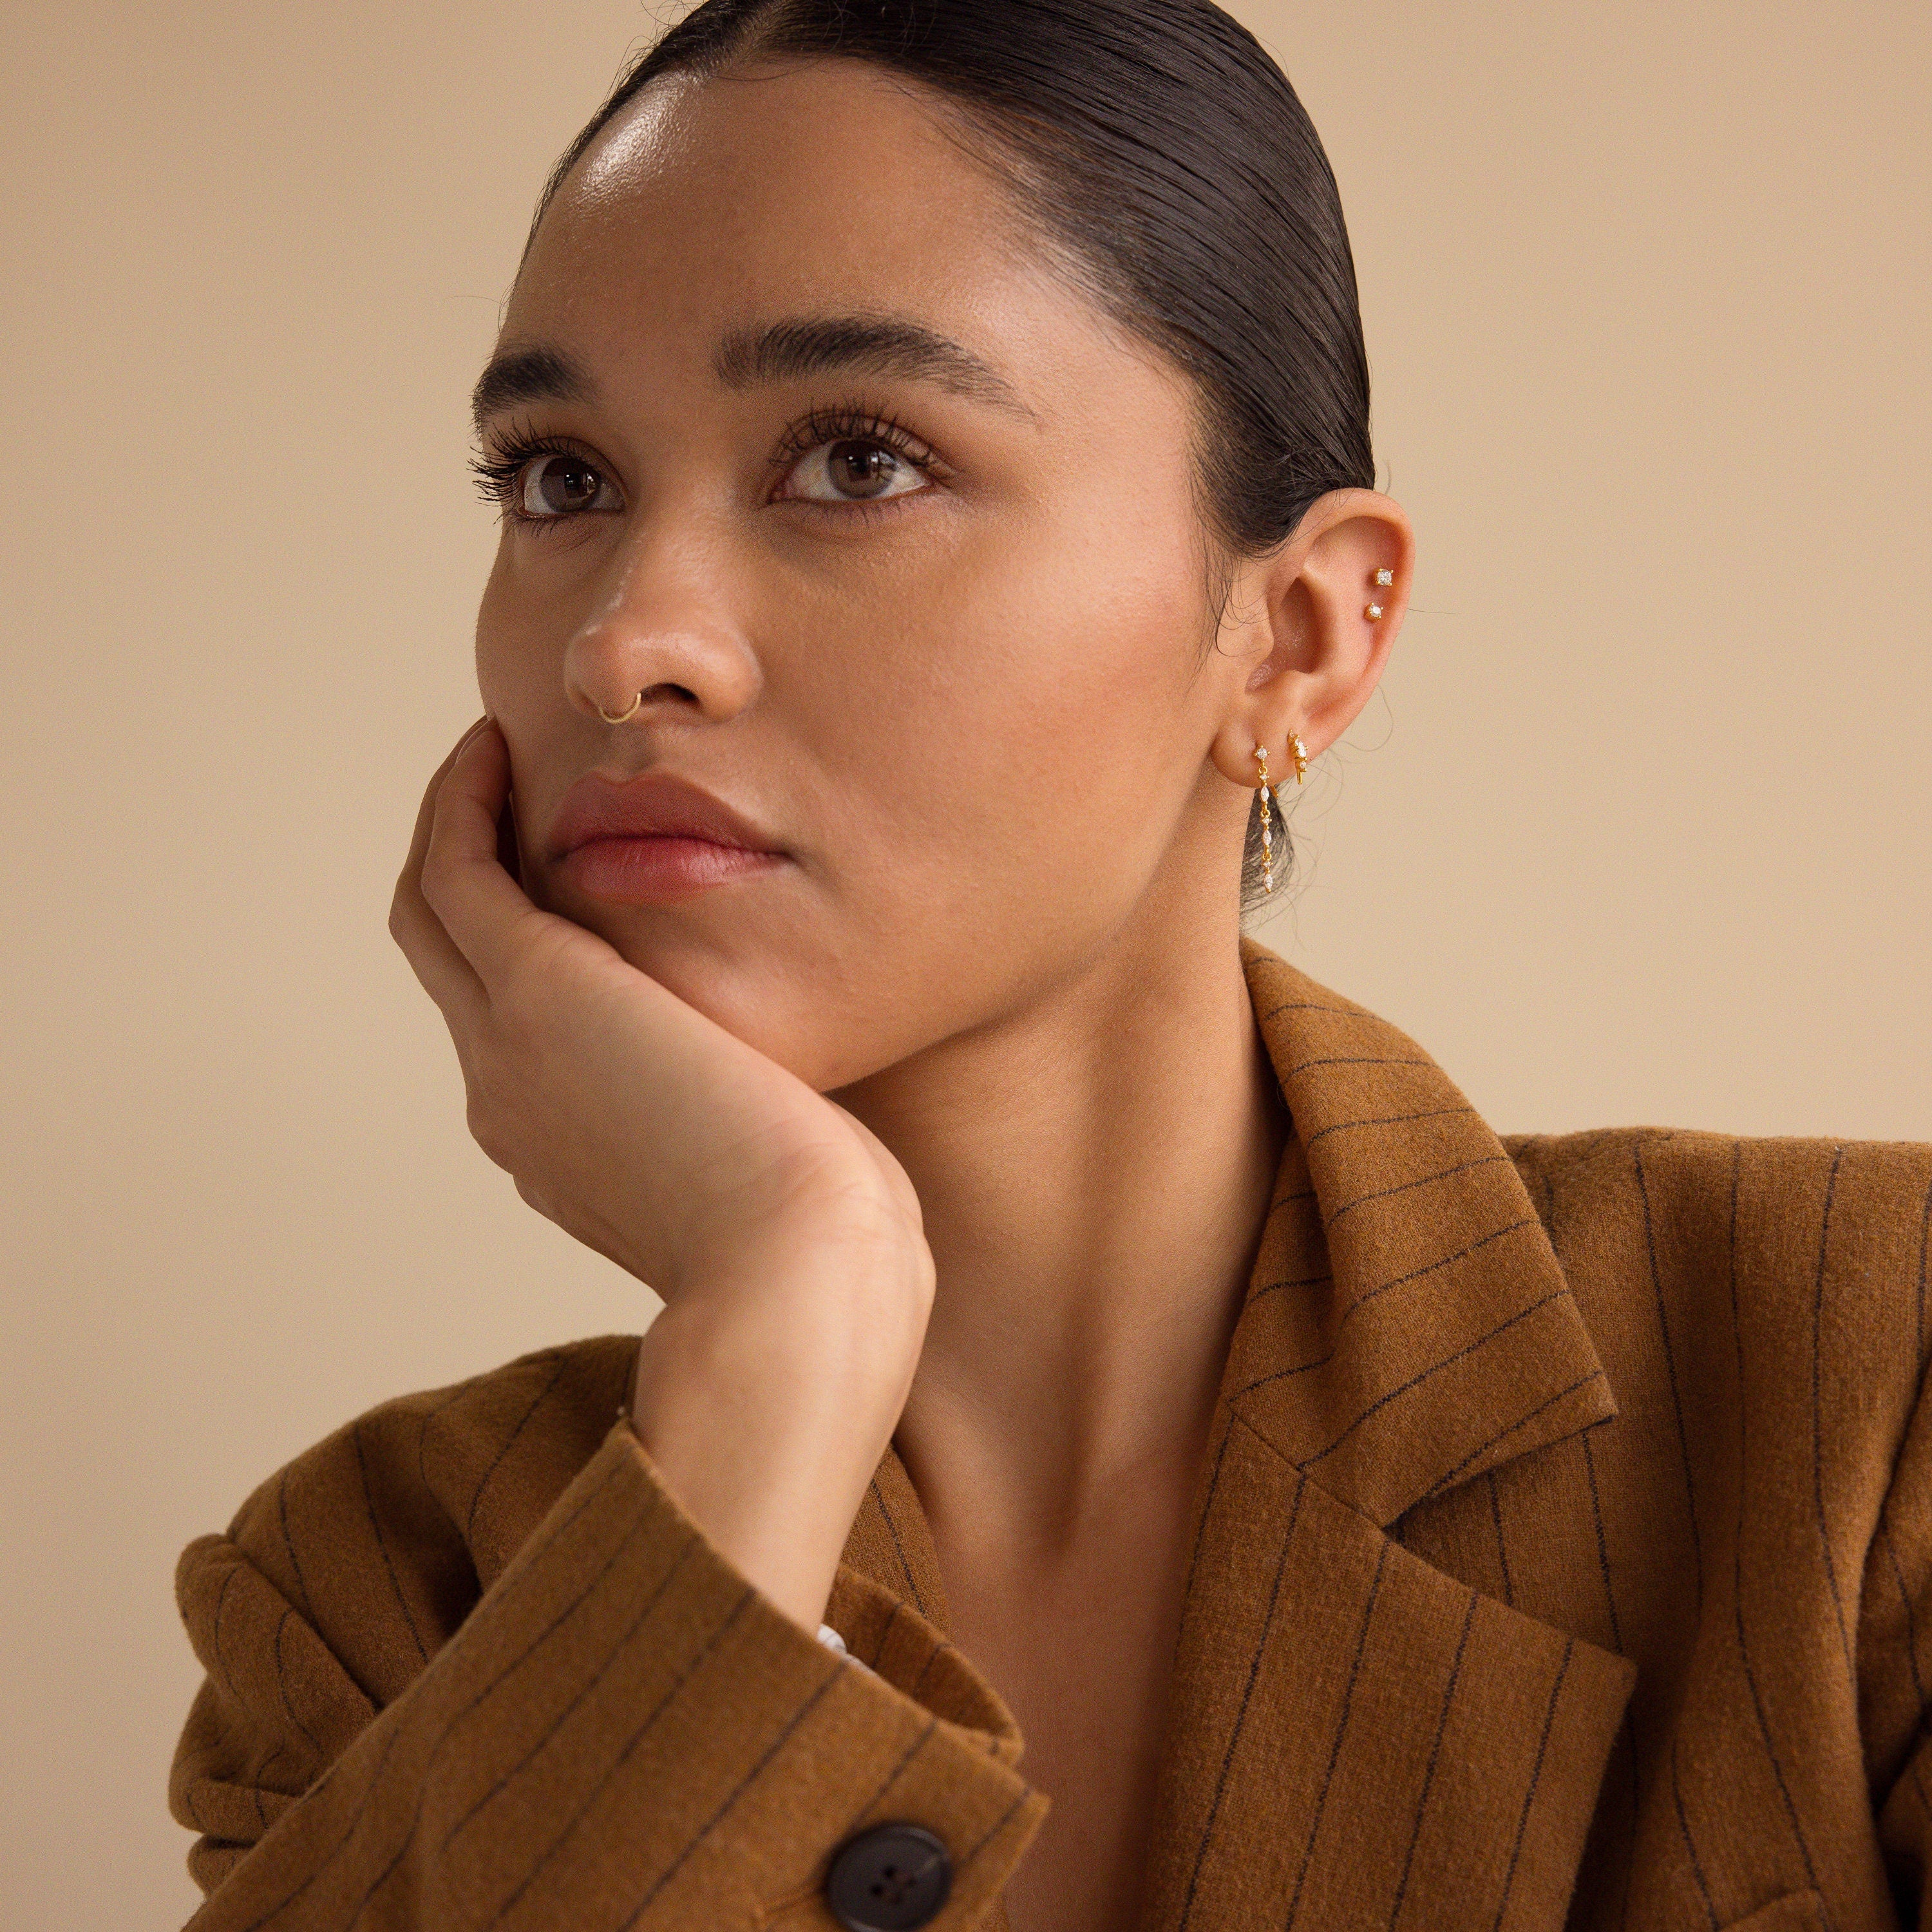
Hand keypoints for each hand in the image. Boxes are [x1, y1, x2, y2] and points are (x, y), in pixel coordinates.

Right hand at [390, 717, 934, 1622]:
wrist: (799, 1272)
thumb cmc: (821, 1243)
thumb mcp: (769, 1178)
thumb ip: (745, 1131)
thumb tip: (781, 1105)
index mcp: (561, 1145)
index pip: (509, 1027)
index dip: (516, 941)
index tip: (553, 871)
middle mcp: (511, 1096)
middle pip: (451, 960)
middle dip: (465, 870)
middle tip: (494, 784)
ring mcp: (508, 1047)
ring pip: (435, 910)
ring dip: (447, 824)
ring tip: (486, 751)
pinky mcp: (535, 990)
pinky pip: (459, 873)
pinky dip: (460, 808)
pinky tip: (496, 750)